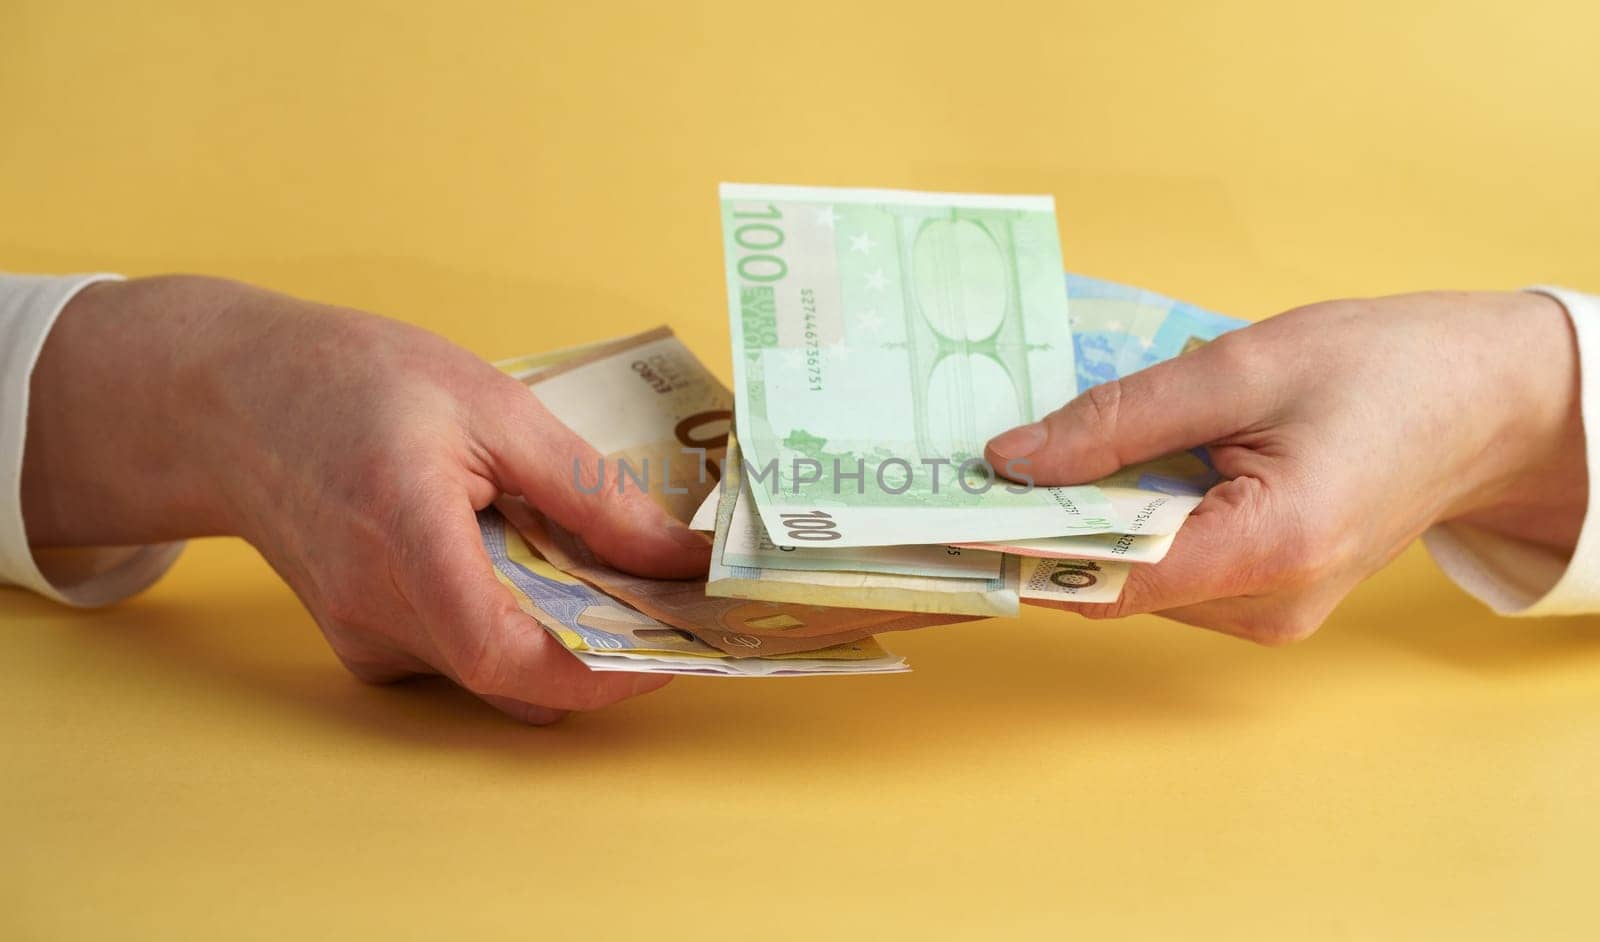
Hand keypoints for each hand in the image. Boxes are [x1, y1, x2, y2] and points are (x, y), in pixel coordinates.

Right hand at [24, 276, 710, 722]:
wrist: (231, 398)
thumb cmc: (357, 382)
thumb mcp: (495, 407)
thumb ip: (592, 493)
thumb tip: (681, 559)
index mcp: (405, 535)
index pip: (507, 655)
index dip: (604, 672)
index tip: (677, 647)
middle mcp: (374, 608)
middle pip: (516, 676)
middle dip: (606, 654)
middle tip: (672, 604)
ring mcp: (362, 635)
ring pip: (493, 671)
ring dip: (564, 635)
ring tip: (611, 568)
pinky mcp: (363, 639)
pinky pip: (460, 654)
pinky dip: (516, 622)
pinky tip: (531, 560)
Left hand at [985, 291, 1585, 642]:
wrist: (1488, 400)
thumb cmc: (1385, 369)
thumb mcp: (1242, 365)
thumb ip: (1121, 419)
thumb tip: (1012, 460)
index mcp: (1269, 548)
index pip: (1105, 576)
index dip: (1020, 545)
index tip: (949, 510)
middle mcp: (1267, 605)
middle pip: (1114, 578)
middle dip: (1051, 521)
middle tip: (988, 455)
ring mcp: (1270, 612)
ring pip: (1139, 576)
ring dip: (1096, 516)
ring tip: (1068, 445)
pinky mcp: (1269, 597)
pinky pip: (1174, 567)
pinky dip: (1141, 520)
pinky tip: (1134, 464)